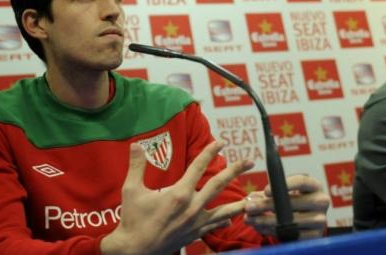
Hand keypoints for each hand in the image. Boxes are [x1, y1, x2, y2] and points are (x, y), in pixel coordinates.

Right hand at [101, 141, 252, 254]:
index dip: (210, 152)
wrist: (135, 250)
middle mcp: (192, 206)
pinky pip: (214, 226)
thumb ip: (136, 165)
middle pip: (219, 184)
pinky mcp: (194, 233)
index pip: (198, 166)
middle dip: (235, 171)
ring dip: (239, 201)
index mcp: (179, 193)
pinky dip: (224, 221)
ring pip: (224, 210)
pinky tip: (231, 219)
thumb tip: (136, 144)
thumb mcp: (132, 190)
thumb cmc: (133, 219)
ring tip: (254, 196)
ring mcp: (195, 222)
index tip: (220, 142)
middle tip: (250, 161)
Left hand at [243, 174, 329, 239]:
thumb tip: (251, 198)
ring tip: (251, 219)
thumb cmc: (294, 201)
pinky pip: (293, 234)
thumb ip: (269, 192)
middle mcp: (321, 201)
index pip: (302, 181)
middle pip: (294, 202)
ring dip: (267, 220)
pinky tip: (261, 228)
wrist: (308, 221)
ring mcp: (320, 219)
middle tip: (249, 207)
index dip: (284, 185)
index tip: (266, 191)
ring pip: (292, 220)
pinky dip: (274, 232)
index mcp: (315, 186)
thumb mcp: (286, 192)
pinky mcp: (316, 235)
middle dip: (268, 205)